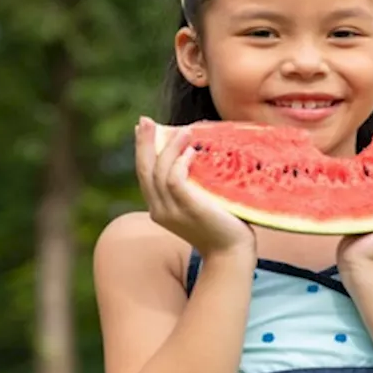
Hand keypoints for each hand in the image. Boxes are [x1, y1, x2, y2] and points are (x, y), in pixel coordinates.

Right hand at [135, 117, 255, 258]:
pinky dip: (180, 162)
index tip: (143, 128)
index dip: (141, 151)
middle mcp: (159, 211)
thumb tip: (193, 154)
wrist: (231, 253)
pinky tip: (191, 151)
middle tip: (145, 120)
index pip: (144, 175)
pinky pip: (175, 179)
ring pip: (159, 172)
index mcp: (158, 209)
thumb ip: (190, 186)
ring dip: (169, 147)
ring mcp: (172, 211)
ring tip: (183, 131)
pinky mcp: (188, 208)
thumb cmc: (221, 226)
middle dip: (144, 143)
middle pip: (144, 170)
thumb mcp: (198, 203)